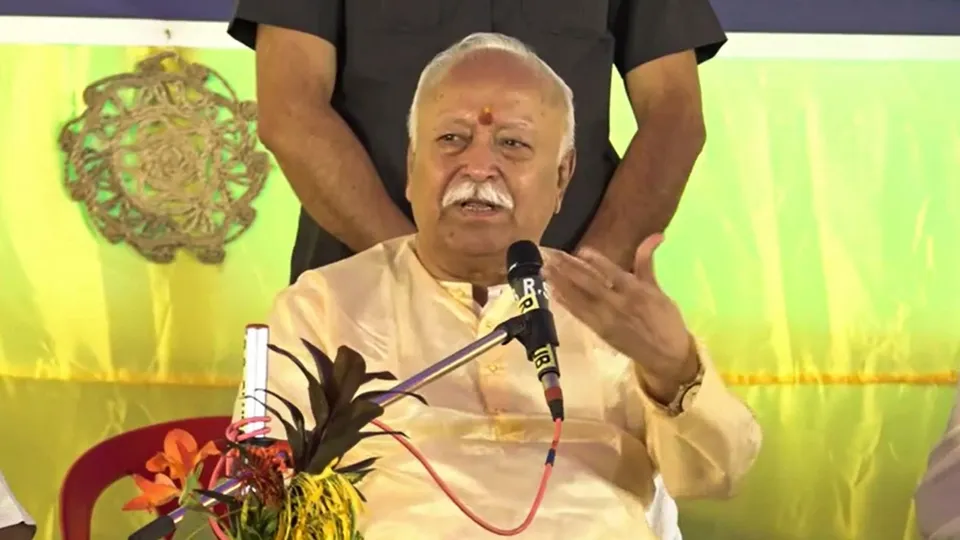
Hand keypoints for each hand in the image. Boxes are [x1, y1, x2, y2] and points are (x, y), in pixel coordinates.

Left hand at [543, 234, 696, 398]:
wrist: (667, 356)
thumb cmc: (666, 320)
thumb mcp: (659, 290)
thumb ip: (647, 263)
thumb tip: (656, 235)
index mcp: (636, 292)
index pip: (613, 273)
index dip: (596, 262)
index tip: (581, 250)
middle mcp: (617, 304)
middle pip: (589, 284)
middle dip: (568, 269)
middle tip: (549, 255)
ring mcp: (606, 319)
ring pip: (579, 298)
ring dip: (560, 283)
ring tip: (545, 270)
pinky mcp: (599, 331)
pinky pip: (579, 314)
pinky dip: (566, 303)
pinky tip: (553, 292)